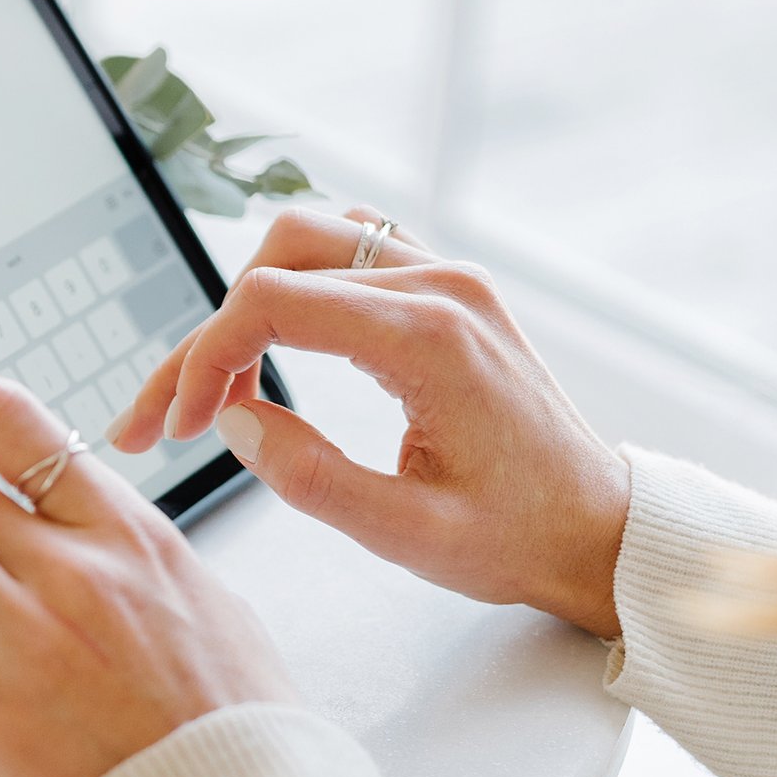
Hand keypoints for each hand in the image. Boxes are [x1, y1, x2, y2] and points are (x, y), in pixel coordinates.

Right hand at [107, 206, 630, 638]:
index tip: (183, 425)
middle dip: (207, 341)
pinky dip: (294, 284)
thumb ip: (309, 477)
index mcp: (430, 338)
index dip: (202, 359)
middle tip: (177, 418)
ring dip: (245, 304)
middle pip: (272, 268)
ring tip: (220, 384)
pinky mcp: (445, 286)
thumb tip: (232, 422)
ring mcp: (445, 275)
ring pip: (302, 240)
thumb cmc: (518, 535)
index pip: (270, 301)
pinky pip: (346, 246)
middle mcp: (439, 285)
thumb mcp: (407, 535)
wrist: (599, 527)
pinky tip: (272, 341)